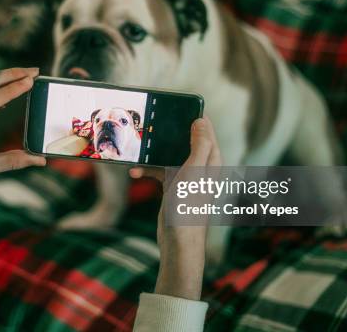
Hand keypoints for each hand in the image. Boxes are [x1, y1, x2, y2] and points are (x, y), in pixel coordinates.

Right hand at [134, 117, 220, 300]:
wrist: (178, 242)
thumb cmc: (188, 208)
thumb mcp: (193, 172)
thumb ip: (199, 146)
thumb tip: (201, 121)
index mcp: (211, 160)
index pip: (204, 128)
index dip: (192, 115)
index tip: (175, 104)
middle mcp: (201, 166)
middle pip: (185, 138)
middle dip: (169, 130)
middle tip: (151, 122)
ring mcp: (187, 176)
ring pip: (170, 153)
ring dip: (154, 151)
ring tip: (138, 147)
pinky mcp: (174, 186)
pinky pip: (160, 170)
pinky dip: (148, 169)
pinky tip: (134, 171)